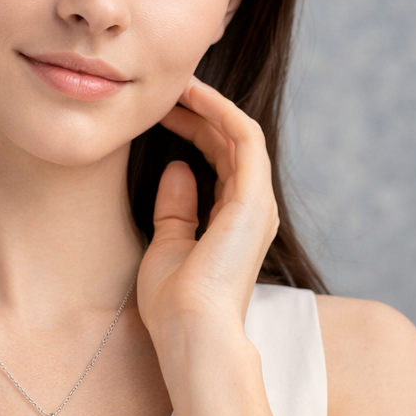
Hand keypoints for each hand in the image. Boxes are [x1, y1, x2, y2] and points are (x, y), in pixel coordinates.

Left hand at [136, 76, 278, 340]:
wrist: (190, 331)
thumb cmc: (175, 304)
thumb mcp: (166, 246)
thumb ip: (175, 208)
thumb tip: (176, 168)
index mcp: (232, 222)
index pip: (218, 160)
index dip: (192, 129)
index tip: (159, 112)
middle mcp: (251, 208)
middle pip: (228, 142)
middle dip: (198, 111)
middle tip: (164, 89)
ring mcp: (256, 202)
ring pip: (239, 133)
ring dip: (208, 104)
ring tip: (175, 83)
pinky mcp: (253, 197)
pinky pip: (243, 136)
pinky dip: (219, 111)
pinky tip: (191, 95)